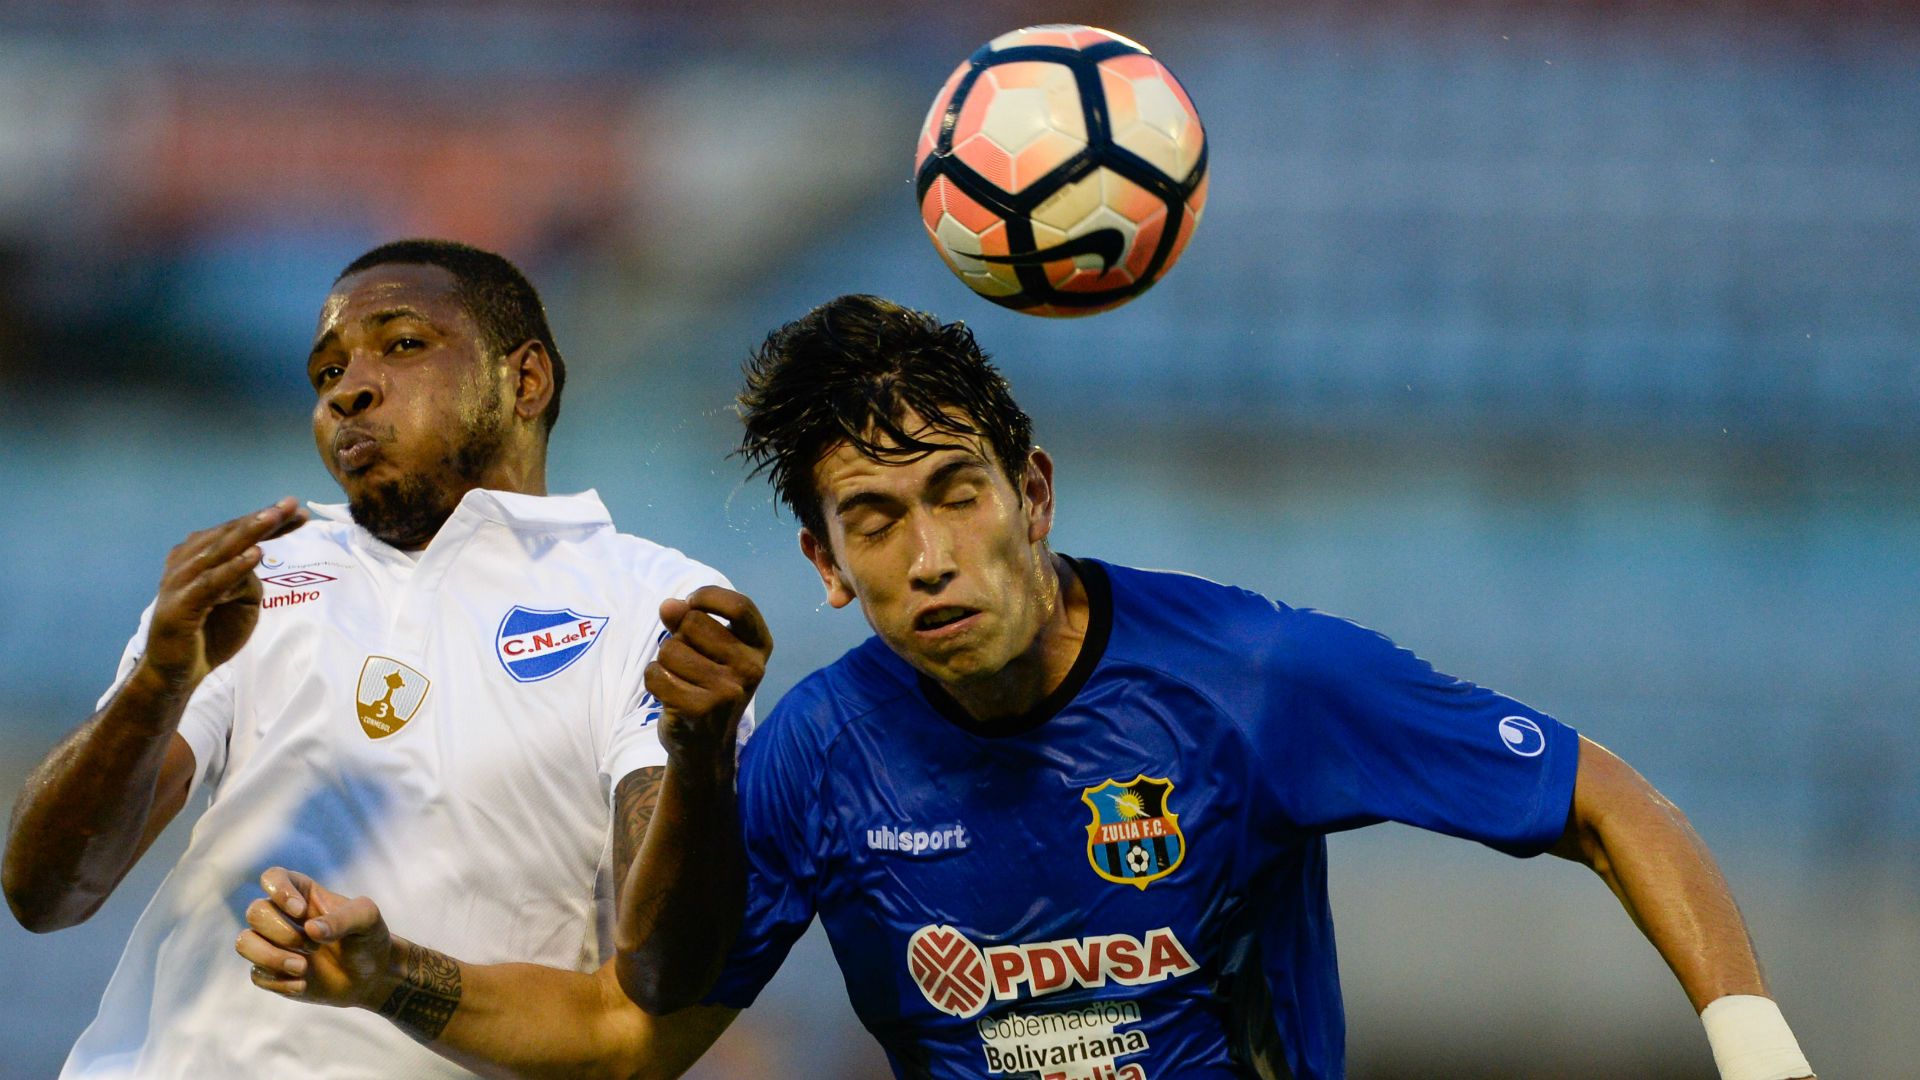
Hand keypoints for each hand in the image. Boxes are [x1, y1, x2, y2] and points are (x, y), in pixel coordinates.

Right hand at [141, 498, 308, 688]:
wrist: (177, 672)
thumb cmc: (210, 633)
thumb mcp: (240, 601)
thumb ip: (248, 578)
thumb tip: (255, 557)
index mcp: (200, 558)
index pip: (238, 534)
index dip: (269, 523)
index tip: (300, 513)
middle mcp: (187, 562)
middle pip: (230, 535)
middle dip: (262, 519)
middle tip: (291, 504)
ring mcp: (180, 582)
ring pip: (219, 551)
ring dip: (248, 533)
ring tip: (273, 518)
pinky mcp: (180, 605)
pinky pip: (211, 583)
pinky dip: (233, 568)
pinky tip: (254, 555)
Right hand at [236, 866, 392, 1010]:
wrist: (371, 975)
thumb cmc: (369, 937)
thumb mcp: (367, 919)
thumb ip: (343, 919)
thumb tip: (311, 929)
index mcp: (302, 892)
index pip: (272, 877)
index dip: (279, 891)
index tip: (301, 911)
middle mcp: (281, 915)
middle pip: (255, 912)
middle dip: (282, 932)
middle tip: (314, 946)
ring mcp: (273, 944)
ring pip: (244, 943)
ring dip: (270, 957)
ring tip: (302, 968)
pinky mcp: (271, 971)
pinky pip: (256, 975)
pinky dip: (279, 982)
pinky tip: (303, 985)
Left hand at [646, 586, 771, 761]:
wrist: (705, 746)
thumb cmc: (706, 686)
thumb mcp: (705, 649)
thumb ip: (687, 620)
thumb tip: (669, 606)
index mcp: (759, 647)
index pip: (739, 606)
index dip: (707, 597)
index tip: (691, 604)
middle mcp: (752, 668)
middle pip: (693, 622)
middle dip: (679, 636)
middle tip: (688, 661)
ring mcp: (729, 691)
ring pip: (670, 649)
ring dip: (664, 662)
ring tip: (680, 680)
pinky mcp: (702, 710)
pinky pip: (656, 674)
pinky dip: (653, 680)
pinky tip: (668, 694)